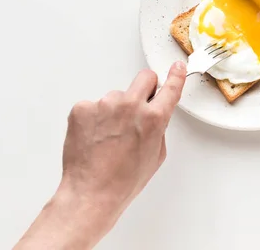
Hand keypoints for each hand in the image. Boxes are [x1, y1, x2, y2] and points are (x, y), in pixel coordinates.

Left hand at [14, 62, 186, 249]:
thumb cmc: (124, 180)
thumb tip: (152, 115)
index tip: (176, 67)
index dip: (175, 76)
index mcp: (154, 118)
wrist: (91, 192)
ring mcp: (104, 104)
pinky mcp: (83, 108)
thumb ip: (157, 127)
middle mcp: (131, 105)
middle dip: (146, 88)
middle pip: (144, 78)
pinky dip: (94, 118)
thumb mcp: (156, 155)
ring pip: (116, 96)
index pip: (170, 88)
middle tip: (138, 107)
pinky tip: (94, 137)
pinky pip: (94, 105)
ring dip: (115, 110)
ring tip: (109, 137)